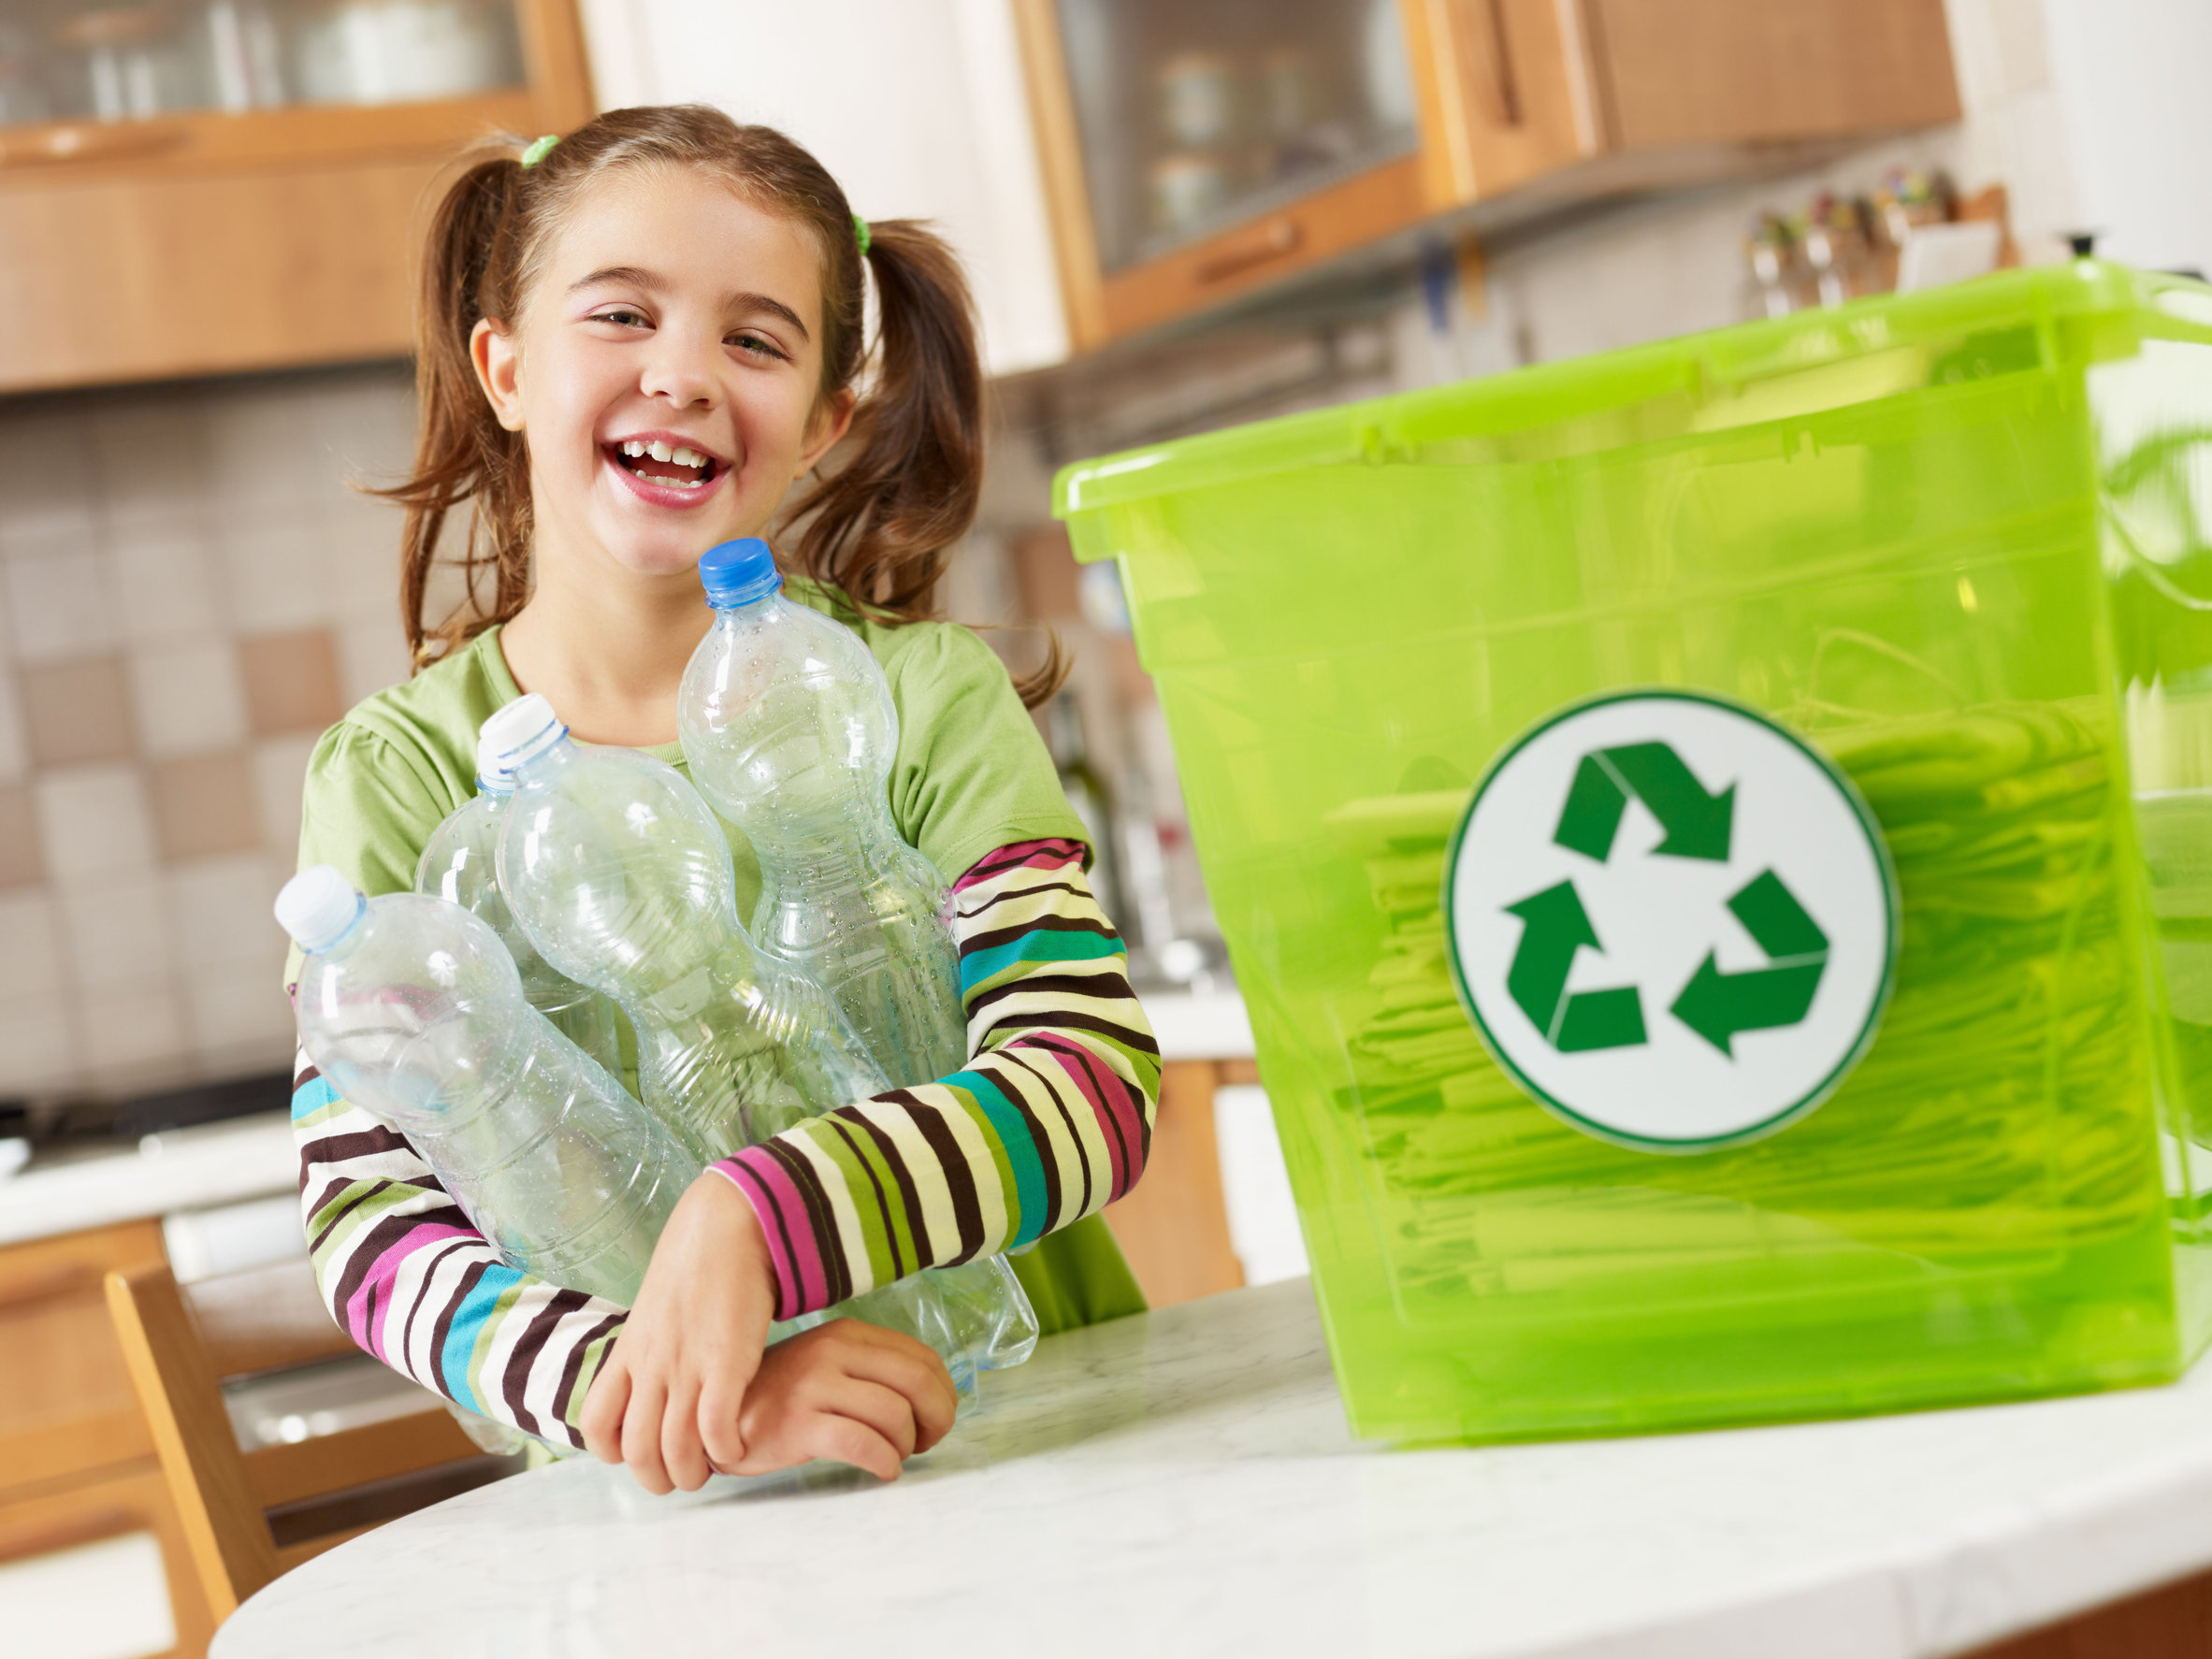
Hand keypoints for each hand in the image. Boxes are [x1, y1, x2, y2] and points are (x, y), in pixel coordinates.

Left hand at [581, 1170, 776, 1493]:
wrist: (728, 1225)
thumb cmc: (699, 1263)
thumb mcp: (657, 1308)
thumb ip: (652, 1345)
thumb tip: (657, 1372)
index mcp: (630, 1352)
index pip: (596, 1423)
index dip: (612, 1452)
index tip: (638, 1454)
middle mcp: (651, 1365)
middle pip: (635, 1449)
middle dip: (655, 1478)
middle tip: (679, 1479)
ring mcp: (686, 1366)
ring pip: (674, 1450)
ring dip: (691, 1474)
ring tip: (709, 1471)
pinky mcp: (726, 1364)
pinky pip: (716, 1430)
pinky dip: (725, 1451)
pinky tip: (736, 1447)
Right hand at [715, 1318, 958, 1482]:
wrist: (714, 1418)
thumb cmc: (781, 1398)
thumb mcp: (826, 1366)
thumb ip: (870, 1371)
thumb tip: (933, 1398)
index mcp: (847, 1334)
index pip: (921, 1357)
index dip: (943, 1393)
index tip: (936, 1420)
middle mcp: (833, 1351)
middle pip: (917, 1381)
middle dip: (937, 1419)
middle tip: (926, 1443)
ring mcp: (814, 1385)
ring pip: (894, 1415)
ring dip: (906, 1446)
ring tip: (893, 1456)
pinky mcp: (798, 1423)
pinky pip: (863, 1444)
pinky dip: (884, 1462)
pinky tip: (882, 1471)